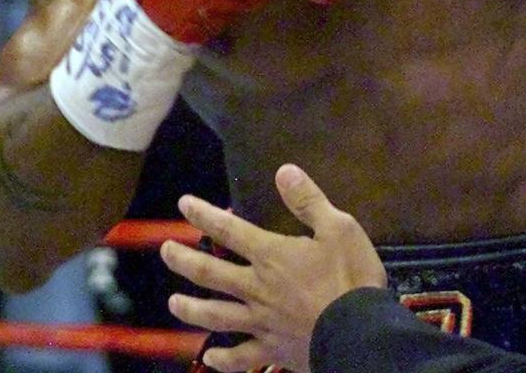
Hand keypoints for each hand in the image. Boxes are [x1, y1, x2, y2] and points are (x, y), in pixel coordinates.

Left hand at [161, 165, 386, 372]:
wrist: (360, 335)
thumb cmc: (350, 277)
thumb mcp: (338, 227)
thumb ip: (308, 201)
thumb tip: (284, 171)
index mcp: (271, 256)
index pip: (229, 231)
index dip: (204, 215)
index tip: (183, 204)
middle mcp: (257, 288)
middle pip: (210, 274)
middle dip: (184, 260)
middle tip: (165, 250)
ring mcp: (262, 323)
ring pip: (216, 316)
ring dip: (191, 308)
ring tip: (173, 302)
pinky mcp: (273, 351)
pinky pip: (241, 357)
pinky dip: (223, 359)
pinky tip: (209, 357)